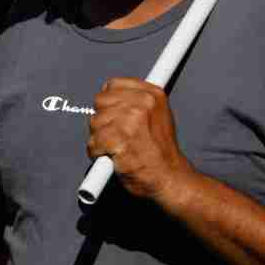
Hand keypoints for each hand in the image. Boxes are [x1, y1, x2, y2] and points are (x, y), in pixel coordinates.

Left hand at [87, 78, 195, 201]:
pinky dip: (98, 153)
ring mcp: (129, 122)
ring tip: (119, 148)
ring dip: (100, 138)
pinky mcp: (119, 140)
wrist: (170, 178)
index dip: (109, 102)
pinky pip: (93, 143)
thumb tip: (110, 95)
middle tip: (118, 136)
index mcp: (151, 94)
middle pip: (99, 102)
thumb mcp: (158, 115)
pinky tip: (114, 158)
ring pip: (94, 123)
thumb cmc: (161, 152)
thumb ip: (135, 102)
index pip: (113, 85)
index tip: (114, 115)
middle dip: (103, 120)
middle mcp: (141, 104)